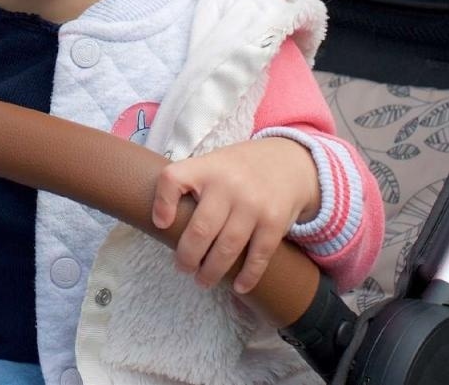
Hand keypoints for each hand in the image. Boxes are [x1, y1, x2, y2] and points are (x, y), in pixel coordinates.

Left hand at [152, 138, 318, 293]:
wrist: (288, 162)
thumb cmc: (238, 171)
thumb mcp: (213, 165)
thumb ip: (192, 186)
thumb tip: (165, 226)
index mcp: (206, 168)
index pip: (173, 179)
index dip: (162, 203)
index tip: (161, 225)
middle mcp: (228, 185)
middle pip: (200, 230)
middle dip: (187, 257)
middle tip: (183, 268)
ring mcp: (253, 204)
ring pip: (227, 248)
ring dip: (212, 271)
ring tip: (203, 280)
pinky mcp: (274, 221)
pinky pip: (258, 255)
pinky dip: (247, 276)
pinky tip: (238, 286)